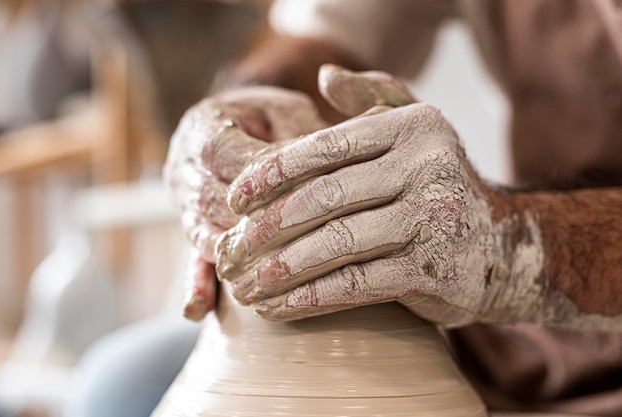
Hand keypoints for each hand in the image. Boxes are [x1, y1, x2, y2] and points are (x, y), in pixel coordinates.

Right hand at [164, 86, 326, 319]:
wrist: (233, 129)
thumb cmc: (268, 118)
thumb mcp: (286, 112)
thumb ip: (299, 134)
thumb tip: (327, 161)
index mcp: (203, 128)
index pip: (223, 153)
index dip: (254, 173)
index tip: (298, 189)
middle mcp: (185, 169)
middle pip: (213, 200)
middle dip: (253, 220)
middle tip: (297, 236)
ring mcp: (183, 205)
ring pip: (203, 233)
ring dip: (234, 253)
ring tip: (266, 274)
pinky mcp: (192, 231)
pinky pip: (190, 259)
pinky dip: (196, 284)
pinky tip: (197, 310)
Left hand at [217, 70, 510, 327]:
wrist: (501, 247)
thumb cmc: (440, 185)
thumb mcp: (417, 130)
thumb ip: (373, 96)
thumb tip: (326, 75)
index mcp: (413, 129)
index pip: (326, 148)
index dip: (272, 173)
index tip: (234, 200)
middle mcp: (427, 169)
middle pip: (325, 198)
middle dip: (268, 227)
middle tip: (229, 250)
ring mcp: (432, 221)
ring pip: (336, 244)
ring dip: (280, 270)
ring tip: (243, 287)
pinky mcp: (432, 271)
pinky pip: (356, 285)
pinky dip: (310, 299)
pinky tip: (277, 308)